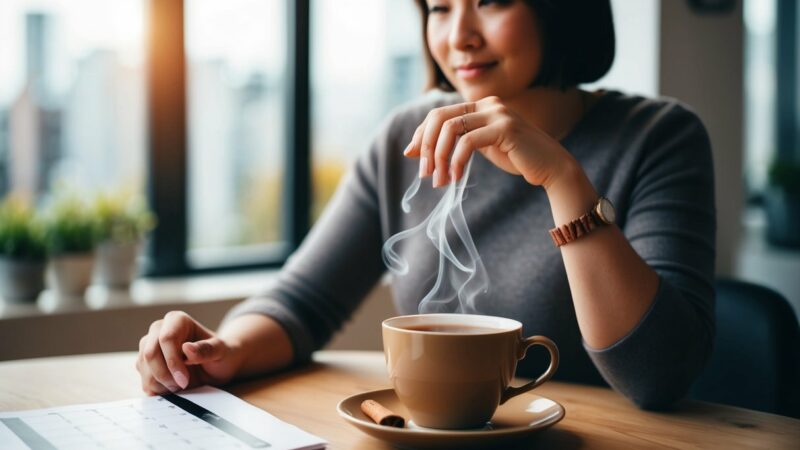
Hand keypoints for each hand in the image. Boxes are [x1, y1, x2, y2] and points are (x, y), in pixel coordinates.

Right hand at [136, 311, 238, 394]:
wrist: (215, 367)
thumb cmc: (220, 355)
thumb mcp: (221, 352)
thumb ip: (207, 350)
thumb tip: (186, 348)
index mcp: (177, 320)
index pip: (166, 338)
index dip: (172, 361)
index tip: (184, 380)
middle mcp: (158, 330)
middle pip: (150, 354)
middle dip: (165, 375)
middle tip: (183, 386)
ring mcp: (148, 346)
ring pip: (143, 368)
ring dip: (161, 383)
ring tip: (181, 385)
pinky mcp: (145, 364)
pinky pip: (143, 379)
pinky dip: (157, 389)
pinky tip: (173, 388)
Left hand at [404, 96, 572, 187]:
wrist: (551, 167)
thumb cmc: (516, 158)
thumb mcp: (478, 149)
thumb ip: (452, 144)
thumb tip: (412, 150)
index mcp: (480, 106)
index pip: (437, 114)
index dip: (420, 135)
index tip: (412, 156)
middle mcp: (487, 104)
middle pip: (439, 117)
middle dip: (425, 146)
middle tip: (423, 172)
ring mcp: (497, 113)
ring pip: (450, 128)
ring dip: (439, 157)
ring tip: (438, 180)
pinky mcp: (505, 128)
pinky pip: (468, 141)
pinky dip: (457, 161)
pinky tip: (456, 177)